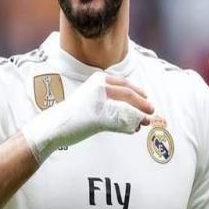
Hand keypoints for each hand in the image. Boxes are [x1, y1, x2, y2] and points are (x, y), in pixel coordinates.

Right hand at [22, 71, 153, 163]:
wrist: (56, 125)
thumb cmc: (75, 114)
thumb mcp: (93, 100)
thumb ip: (111, 101)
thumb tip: (135, 109)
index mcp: (98, 79)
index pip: (123, 83)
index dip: (137, 91)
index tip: (146, 96)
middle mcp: (99, 86)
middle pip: (128, 94)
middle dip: (142, 103)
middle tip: (151, 110)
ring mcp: (99, 100)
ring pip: (126, 108)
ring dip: (137, 116)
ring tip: (144, 122)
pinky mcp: (100, 116)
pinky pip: (120, 121)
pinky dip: (129, 126)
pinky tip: (132, 130)